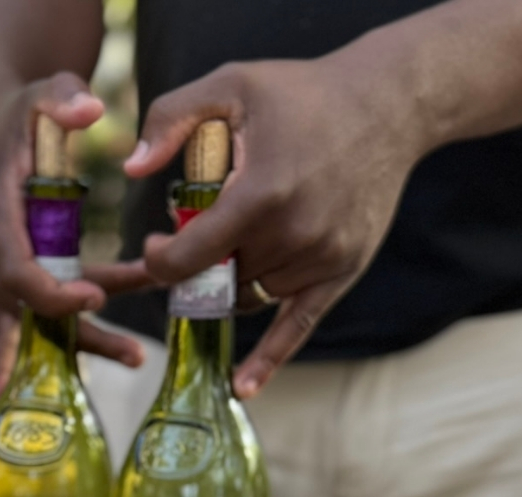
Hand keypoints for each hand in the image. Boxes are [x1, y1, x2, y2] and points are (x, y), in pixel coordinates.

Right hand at [0, 72, 152, 407]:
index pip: (16, 271)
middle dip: (76, 338)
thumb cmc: (20, 114)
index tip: (96, 297)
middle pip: (26, 313)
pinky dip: (57, 341)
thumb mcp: (41, 93)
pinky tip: (90, 352)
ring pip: (34, 322)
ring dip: (86, 343)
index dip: (52, 293)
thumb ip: (62, 96)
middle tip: (131, 354)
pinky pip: (33, 317)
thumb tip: (90, 109)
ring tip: (138, 357)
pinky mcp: (13, 276)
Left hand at [124, 56, 423, 398]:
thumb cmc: (303, 93)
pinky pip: (297, 326)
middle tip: (192, 234)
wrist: (389, 106)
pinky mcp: (342, 271)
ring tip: (235, 239)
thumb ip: (172, 117)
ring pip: (249, 295)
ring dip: (230, 279)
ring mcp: (322, 257)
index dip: (161, 260)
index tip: (153, 249)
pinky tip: (243, 388)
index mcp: (262, 193)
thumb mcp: (232, 84)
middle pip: (219, 275)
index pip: (192, 254)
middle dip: (197, 263)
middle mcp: (294, 234)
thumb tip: (132, 168)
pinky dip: (269, 359)